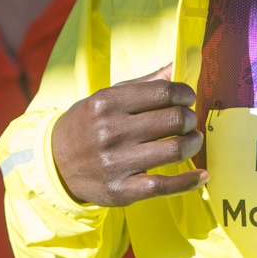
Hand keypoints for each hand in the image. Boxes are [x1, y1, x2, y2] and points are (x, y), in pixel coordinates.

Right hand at [51, 65, 205, 206]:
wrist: (55, 164)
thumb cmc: (87, 126)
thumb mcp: (105, 98)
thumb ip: (142, 84)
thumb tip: (174, 68)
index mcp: (107, 103)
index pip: (162, 92)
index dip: (183, 93)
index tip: (188, 98)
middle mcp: (111, 132)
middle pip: (173, 120)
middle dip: (190, 118)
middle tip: (189, 121)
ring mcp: (116, 163)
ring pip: (175, 150)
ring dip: (193, 144)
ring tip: (192, 140)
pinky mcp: (122, 190)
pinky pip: (165, 185)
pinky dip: (189, 181)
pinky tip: (201, 176)